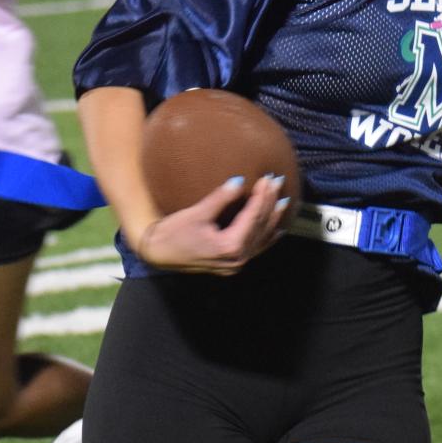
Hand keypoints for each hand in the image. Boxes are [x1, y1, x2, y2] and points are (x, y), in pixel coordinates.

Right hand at [131, 174, 286, 274]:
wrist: (157, 254)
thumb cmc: (173, 233)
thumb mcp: (196, 214)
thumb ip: (219, 198)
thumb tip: (239, 181)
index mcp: (229, 247)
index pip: (252, 217)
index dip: (262, 196)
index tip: (268, 178)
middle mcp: (237, 259)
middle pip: (260, 227)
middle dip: (270, 203)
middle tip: (277, 182)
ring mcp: (236, 264)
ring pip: (261, 239)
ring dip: (272, 219)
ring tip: (283, 201)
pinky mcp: (231, 264)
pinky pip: (255, 249)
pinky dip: (266, 238)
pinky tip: (277, 230)